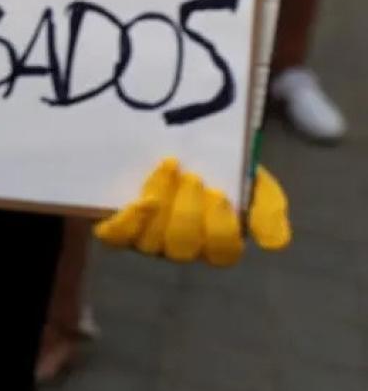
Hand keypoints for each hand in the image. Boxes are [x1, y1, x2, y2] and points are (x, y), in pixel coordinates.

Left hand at [95, 158, 290, 265]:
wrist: (169, 138)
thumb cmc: (218, 165)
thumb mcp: (252, 181)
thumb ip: (267, 209)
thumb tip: (274, 244)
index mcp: (216, 241)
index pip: (222, 252)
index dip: (220, 229)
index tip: (220, 194)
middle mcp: (181, 246)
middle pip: (183, 247)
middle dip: (189, 213)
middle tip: (193, 177)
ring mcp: (147, 238)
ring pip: (152, 242)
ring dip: (162, 206)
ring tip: (170, 168)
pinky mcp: (117, 227)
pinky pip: (117, 237)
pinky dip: (128, 222)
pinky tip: (139, 200)